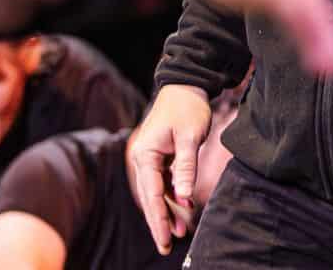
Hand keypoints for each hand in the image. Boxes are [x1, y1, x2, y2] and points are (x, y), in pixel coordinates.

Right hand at [126, 85, 212, 255]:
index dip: (159, 218)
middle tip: (167, 247)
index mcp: (145, 153)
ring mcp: (149, 157)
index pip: (152, 193)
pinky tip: (181, 210)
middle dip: (159, 221)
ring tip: (177, 233)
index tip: (165, 239)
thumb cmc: (188, 108)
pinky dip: (171, 196)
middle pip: (149, 196)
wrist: (185, 85)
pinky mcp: (158, 156)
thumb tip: (184, 198)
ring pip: (155, 191)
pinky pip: (162, 182)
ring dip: (166, 211)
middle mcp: (142, 157)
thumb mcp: (190, 138)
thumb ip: (186, 168)